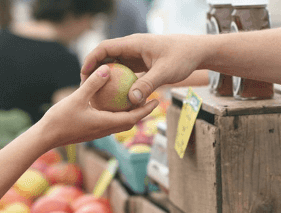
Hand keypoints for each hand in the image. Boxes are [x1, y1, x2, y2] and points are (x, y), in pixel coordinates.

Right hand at [39, 64, 158, 148]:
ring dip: (130, 114)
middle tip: (151, 99)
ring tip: (136, 101)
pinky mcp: (91, 131)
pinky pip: (109, 122)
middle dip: (142, 112)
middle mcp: (105, 130)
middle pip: (130, 122)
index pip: (132, 118)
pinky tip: (113, 104)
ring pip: (120, 123)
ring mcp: (98, 132)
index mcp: (106, 124)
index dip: (146, 110)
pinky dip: (116, 114)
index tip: (156, 101)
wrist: (45, 137)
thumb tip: (107, 69)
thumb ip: (93, 84)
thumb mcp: (77, 98)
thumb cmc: (60, 119)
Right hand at [81, 34, 203, 105]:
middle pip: (106, 56)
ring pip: (115, 64)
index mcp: (134, 43)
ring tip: (96, 93)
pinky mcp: (141, 63)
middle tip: (85, 87)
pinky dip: (118, 81)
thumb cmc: (182, 57)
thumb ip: (148, 85)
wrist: (196, 52)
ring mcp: (136, 55)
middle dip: (94, 70)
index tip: (84, 75)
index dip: (91, 60)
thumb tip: (131, 100)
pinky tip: (115, 97)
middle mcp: (132, 47)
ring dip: (106, 77)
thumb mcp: (165, 72)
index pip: (105, 48)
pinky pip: (125, 71)